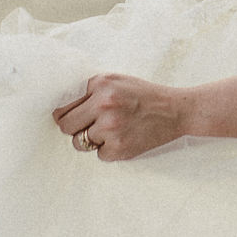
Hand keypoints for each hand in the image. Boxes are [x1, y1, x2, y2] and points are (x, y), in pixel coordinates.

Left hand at [52, 74, 189, 160]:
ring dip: (91, 140)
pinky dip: (108, 150)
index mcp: (100, 85)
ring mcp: (111, 129)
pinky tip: (124, 138)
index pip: (64, 105)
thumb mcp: (116, 81)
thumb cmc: (144, 95)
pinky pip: (99, 155)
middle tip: (90, 125)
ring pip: (79, 143)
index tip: (69, 117)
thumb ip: (90, 90)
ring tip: (110, 131)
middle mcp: (103, 105)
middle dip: (74, 128)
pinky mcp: (119, 149)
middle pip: (66, 127)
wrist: (176, 111)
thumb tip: (60, 107)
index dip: (65, 113)